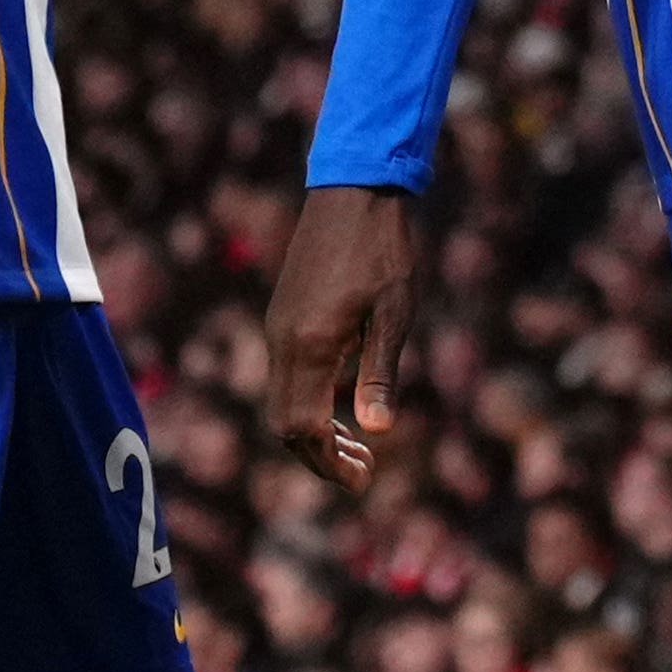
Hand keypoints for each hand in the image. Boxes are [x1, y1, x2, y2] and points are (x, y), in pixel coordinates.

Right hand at [265, 184, 428, 493]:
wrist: (354, 190)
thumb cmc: (384, 250)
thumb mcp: (394, 314)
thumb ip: (380, 374)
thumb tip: (378, 432)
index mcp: (310, 345)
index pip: (304, 427)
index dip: (330, 461)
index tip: (363, 480)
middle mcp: (283, 341)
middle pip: (285, 423)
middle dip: (319, 457)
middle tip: (362, 474)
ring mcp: (278, 327)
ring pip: (282, 401)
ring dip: (313, 432)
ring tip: (357, 449)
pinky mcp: (282, 316)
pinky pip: (285, 376)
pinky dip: (308, 404)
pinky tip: (341, 406)